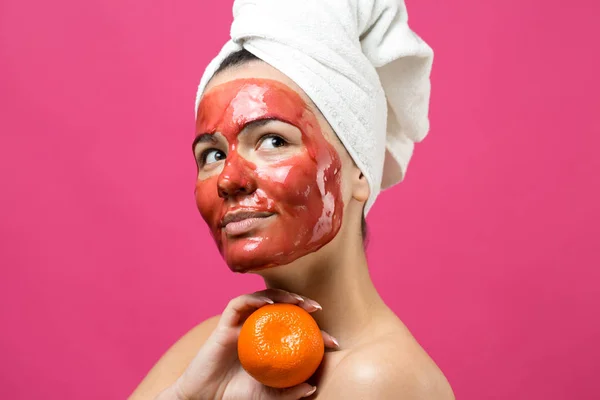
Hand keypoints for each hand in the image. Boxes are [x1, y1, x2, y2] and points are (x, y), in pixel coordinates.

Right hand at [158, 289, 338, 399]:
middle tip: (317, 308)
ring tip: (298, 301)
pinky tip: (269, 303)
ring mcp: (241, 326)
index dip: (315, 332)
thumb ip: (287, 393)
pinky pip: (239, 303)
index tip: (333, 341)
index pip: (296, 330)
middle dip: (301, 303)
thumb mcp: (268, 397)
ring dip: (282, 295)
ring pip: (262, 298)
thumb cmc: (236, 397)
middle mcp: (257, 330)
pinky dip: (255, 299)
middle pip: (281, 307)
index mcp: (270, 344)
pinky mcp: (224, 325)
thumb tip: (312, 388)